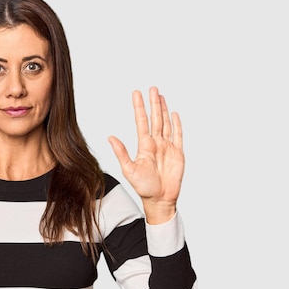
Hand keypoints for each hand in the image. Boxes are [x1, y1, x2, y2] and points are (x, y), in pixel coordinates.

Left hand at [108, 87, 183, 222]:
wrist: (159, 199)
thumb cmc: (143, 187)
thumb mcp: (129, 169)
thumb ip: (121, 152)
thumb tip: (110, 137)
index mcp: (144, 145)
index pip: (141, 121)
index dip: (139, 107)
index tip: (136, 93)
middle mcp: (156, 143)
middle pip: (155, 118)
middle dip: (153, 103)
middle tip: (152, 88)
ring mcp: (167, 147)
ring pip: (166, 123)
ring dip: (164, 110)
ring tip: (161, 96)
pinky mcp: (178, 153)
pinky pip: (178, 135)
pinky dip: (177, 124)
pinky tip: (174, 114)